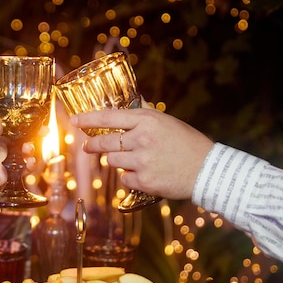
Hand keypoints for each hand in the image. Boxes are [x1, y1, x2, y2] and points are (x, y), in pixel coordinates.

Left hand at [69, 106, 213, 199]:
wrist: (208, 170)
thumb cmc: (188, 144)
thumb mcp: (167, 122)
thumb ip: (145, 113)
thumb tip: (133, 100)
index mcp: (146, 121)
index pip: (108, 118)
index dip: (87, 119)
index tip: (74, 120)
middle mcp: (141, 139)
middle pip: (104, 142)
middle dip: (92, 145)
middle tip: (88, 147)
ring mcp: (141, 161)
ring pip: (113, 161)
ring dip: (118, 162)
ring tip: (135, 161)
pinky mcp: (144, 181)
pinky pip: (124, 179)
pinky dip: (131, 178)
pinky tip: (146, 174)